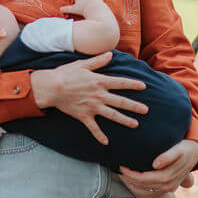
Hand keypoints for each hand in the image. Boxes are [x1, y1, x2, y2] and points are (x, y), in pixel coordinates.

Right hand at [30, 52, 147, 145]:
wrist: (51, 88)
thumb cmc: (66, 74)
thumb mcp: (83, 64)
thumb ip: (98, 61)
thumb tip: (110, 54)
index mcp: (100, 81)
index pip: (121, 83)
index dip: (133, 84)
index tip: (144, 87)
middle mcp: (99, 95)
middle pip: (121, 102)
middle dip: (135, 106)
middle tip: (146, 110)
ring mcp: (93, 107)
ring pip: (112, 115)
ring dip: (125, 120)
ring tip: (135, 124)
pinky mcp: (84, 116)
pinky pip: (94, 128)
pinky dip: (100, 136)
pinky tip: (106, 143)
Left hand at [120, 139, 197, 196]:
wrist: (194, 153)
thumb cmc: (183, 149)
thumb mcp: (178, 150)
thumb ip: (168, 156)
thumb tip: (156, 164)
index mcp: (167, 177)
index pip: (144, 179)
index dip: (131, 174)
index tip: (121, 166)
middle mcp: (168, 186)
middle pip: (143, 185)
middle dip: (129, 179)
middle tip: (118, 169)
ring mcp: (168, 188)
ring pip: (145, 189)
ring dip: (132, 183)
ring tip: (122, 174)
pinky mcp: (168, 188)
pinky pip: (150, 189)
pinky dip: (138, 185)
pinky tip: (131, 178)